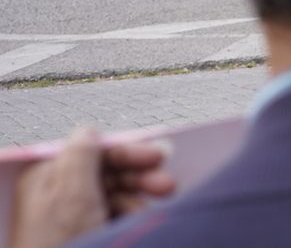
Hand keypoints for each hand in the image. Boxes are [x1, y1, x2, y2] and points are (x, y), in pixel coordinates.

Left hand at [8, 128, 174, 247]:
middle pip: (110, 173)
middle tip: (167, 185)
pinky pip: (115, 216)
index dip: (130, 152)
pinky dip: (131, 217)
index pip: (96, 152)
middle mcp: (60, 193)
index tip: (160, 156)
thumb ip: (82, 156)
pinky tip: (137, 223)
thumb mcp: (73, 195)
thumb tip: (88, 128)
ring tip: (148, 214)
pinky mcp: (86, 232)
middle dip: (141, 178)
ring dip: (138, 201)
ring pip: (117, 196)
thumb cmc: (62, 244)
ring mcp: (73, 216)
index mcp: (49, 177)